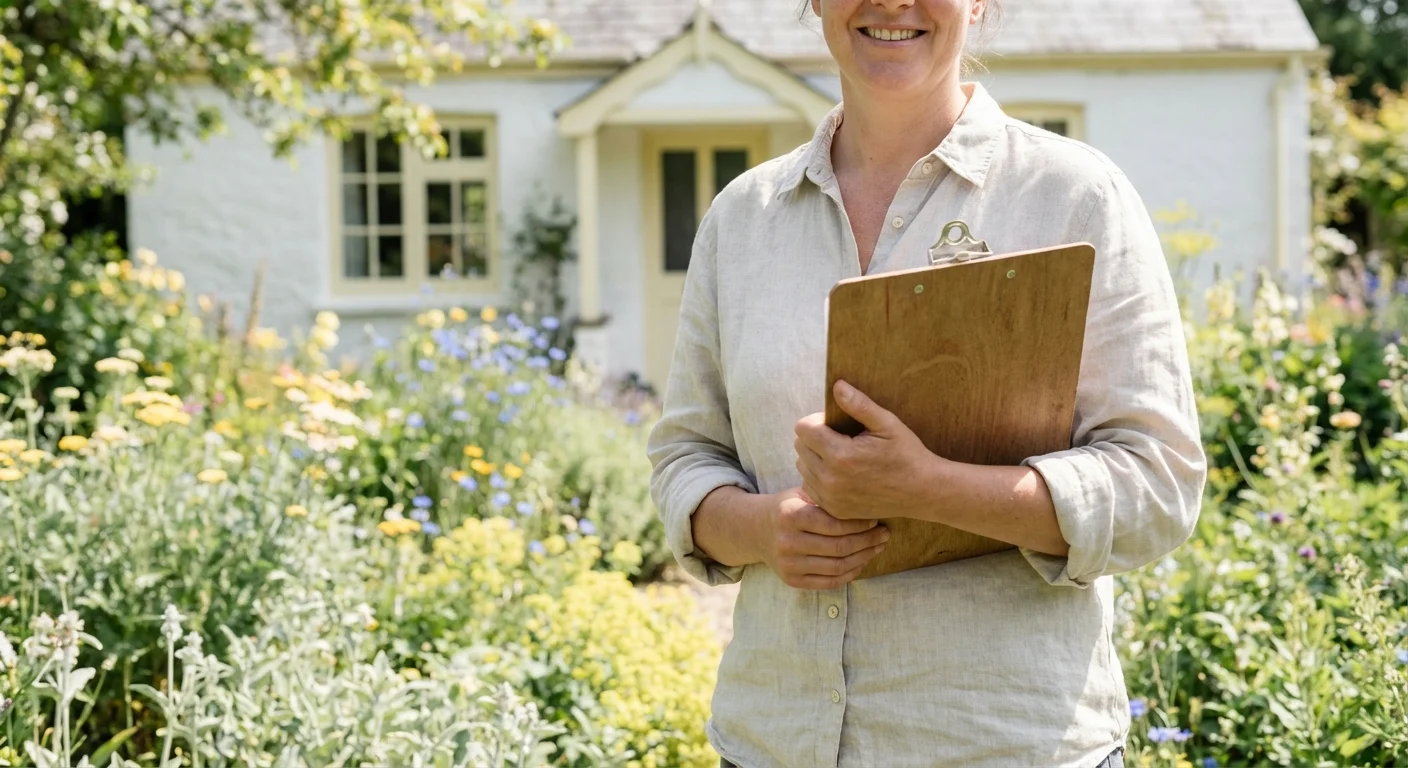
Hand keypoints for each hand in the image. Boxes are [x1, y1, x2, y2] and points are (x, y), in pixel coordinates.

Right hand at [762, 488, 890, 589]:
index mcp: (790, 515)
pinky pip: (829, 582)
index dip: (860, 524)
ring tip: (878, 547)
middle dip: (867, 541)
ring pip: (837, 566)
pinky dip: (850, 573)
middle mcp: (787, 541)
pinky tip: (862, 562)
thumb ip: (827, 497)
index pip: (834, 524)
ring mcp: (788, 564)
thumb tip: (868, 502)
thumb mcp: (801, 494)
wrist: (757, 530)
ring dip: (864, 557)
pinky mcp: (792, 580)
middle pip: (839, 546)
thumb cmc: (788, 508)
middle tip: (884, 534)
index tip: (875, 519)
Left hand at [794, 379, 946, 520]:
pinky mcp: (834, 509)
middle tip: (840, 438)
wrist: (922, 491)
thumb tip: (837, 385)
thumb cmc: (907, 454)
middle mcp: (830, 479)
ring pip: (802, 467)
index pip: (803, 428)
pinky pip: (810, 486)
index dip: (817, 420)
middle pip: (799, 447)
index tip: (836, 423)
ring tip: (841, 455)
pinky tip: (840, 473)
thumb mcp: (887, 424)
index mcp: (841, 455)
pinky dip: (819, 477)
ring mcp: (831, 497)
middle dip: (815, 437)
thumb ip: (859, 404)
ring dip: (815, 457)